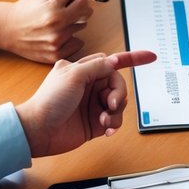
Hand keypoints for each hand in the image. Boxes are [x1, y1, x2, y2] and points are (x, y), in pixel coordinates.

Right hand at [3, 0, 96, 63]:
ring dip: (75, 22)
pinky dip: (72, 38)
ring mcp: (57, 41)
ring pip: (83, 25)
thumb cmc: (26, 9)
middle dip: (80, 4)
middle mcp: (56, 24)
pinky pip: (79, 43)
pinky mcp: (57, 54)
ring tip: (59, 22)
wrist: (7, 30)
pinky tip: (60, 35)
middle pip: (86, 8)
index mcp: (52, 6)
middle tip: (70, 6)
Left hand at [15, 49, 156, 156]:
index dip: (132, 59)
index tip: (151, 57)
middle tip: (111, 103)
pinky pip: (115, 119)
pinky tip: (105, 128)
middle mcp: (89, 86)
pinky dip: (114, 124)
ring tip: (104, 119)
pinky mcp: (95, 123)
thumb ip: (97, 66)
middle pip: (118, 84)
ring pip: (119, 103)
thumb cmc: (49, 101)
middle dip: (119, 93)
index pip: (112, 62)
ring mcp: (92, 105)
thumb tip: (115, 60)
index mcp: (83, 70)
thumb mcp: (73, 75)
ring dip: (116, 111)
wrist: (38, 131)